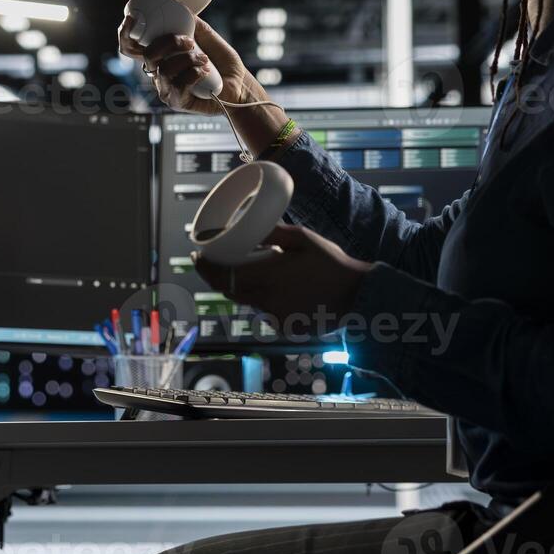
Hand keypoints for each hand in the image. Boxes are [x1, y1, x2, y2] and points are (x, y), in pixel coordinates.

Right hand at [117, 15, 257, 115]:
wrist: (238, 84)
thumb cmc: (221, 63)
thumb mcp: (208, 38)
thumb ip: (194, 26)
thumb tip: (185, 10)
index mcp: (160, 55)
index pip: (132, 47)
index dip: (126, 34)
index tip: (133, 20)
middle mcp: (158, 72)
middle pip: (147, 55)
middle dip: (168, 43)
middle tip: (189, 42)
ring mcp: (166, 88)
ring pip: (164, 70)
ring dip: (187, 59)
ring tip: (204, 59)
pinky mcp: (177, 101)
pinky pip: (179, 85)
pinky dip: (193, 74)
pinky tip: (204, 71)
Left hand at [193, 224, 372, 332]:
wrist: (357, 295)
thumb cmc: (331, 262)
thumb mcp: (302, 238)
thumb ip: (272, 233)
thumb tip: (245, 227)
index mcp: (271, 276)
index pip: (225, 274)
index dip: (206, 267)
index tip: (197, 256)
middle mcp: (269, 300)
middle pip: (229, 290)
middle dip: (217, 276)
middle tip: (213, 261)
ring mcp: (276, 317)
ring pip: (247, 300)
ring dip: (244, 286)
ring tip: (260, 269)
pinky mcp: (284, 326)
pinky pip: (264, 311)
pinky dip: (264, 298)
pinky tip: (282, 288)